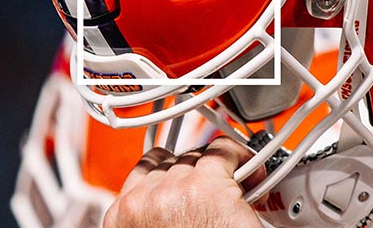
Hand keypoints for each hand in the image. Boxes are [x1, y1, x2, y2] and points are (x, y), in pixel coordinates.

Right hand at [103, 136, 265, 227]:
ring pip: (196, 157)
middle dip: (194, 175)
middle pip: (172, 163)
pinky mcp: (206, 188)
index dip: (169, 173)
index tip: (185, 178)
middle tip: (215, 193)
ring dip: (215, 170)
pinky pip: (222, 152)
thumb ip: (153, 219)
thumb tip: (168, 207)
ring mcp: (174, 191)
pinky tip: (250, 173)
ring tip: (235, 187)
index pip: (143, 170)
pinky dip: (239, 158)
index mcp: (121, 218)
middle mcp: (143, 201)